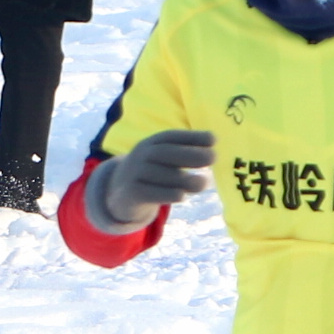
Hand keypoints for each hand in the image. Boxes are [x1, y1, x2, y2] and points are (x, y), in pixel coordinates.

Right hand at [89, 129, 216, 231]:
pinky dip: (168, 194)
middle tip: (213, 158)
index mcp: (152, 143)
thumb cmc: (154, 175)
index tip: (213, 139)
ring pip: (160, 174)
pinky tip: (182, 196)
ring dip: (184, 178)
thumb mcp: (166, 162)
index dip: (192, 137)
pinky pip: (150, 192)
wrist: (119, 193)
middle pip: (165, 153)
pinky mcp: (130, 193)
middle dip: (190, 154)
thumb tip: (212, 155)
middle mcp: (141, 155)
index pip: (171, 137)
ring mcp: (134, 173)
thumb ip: (186, 158)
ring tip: (203, 183)